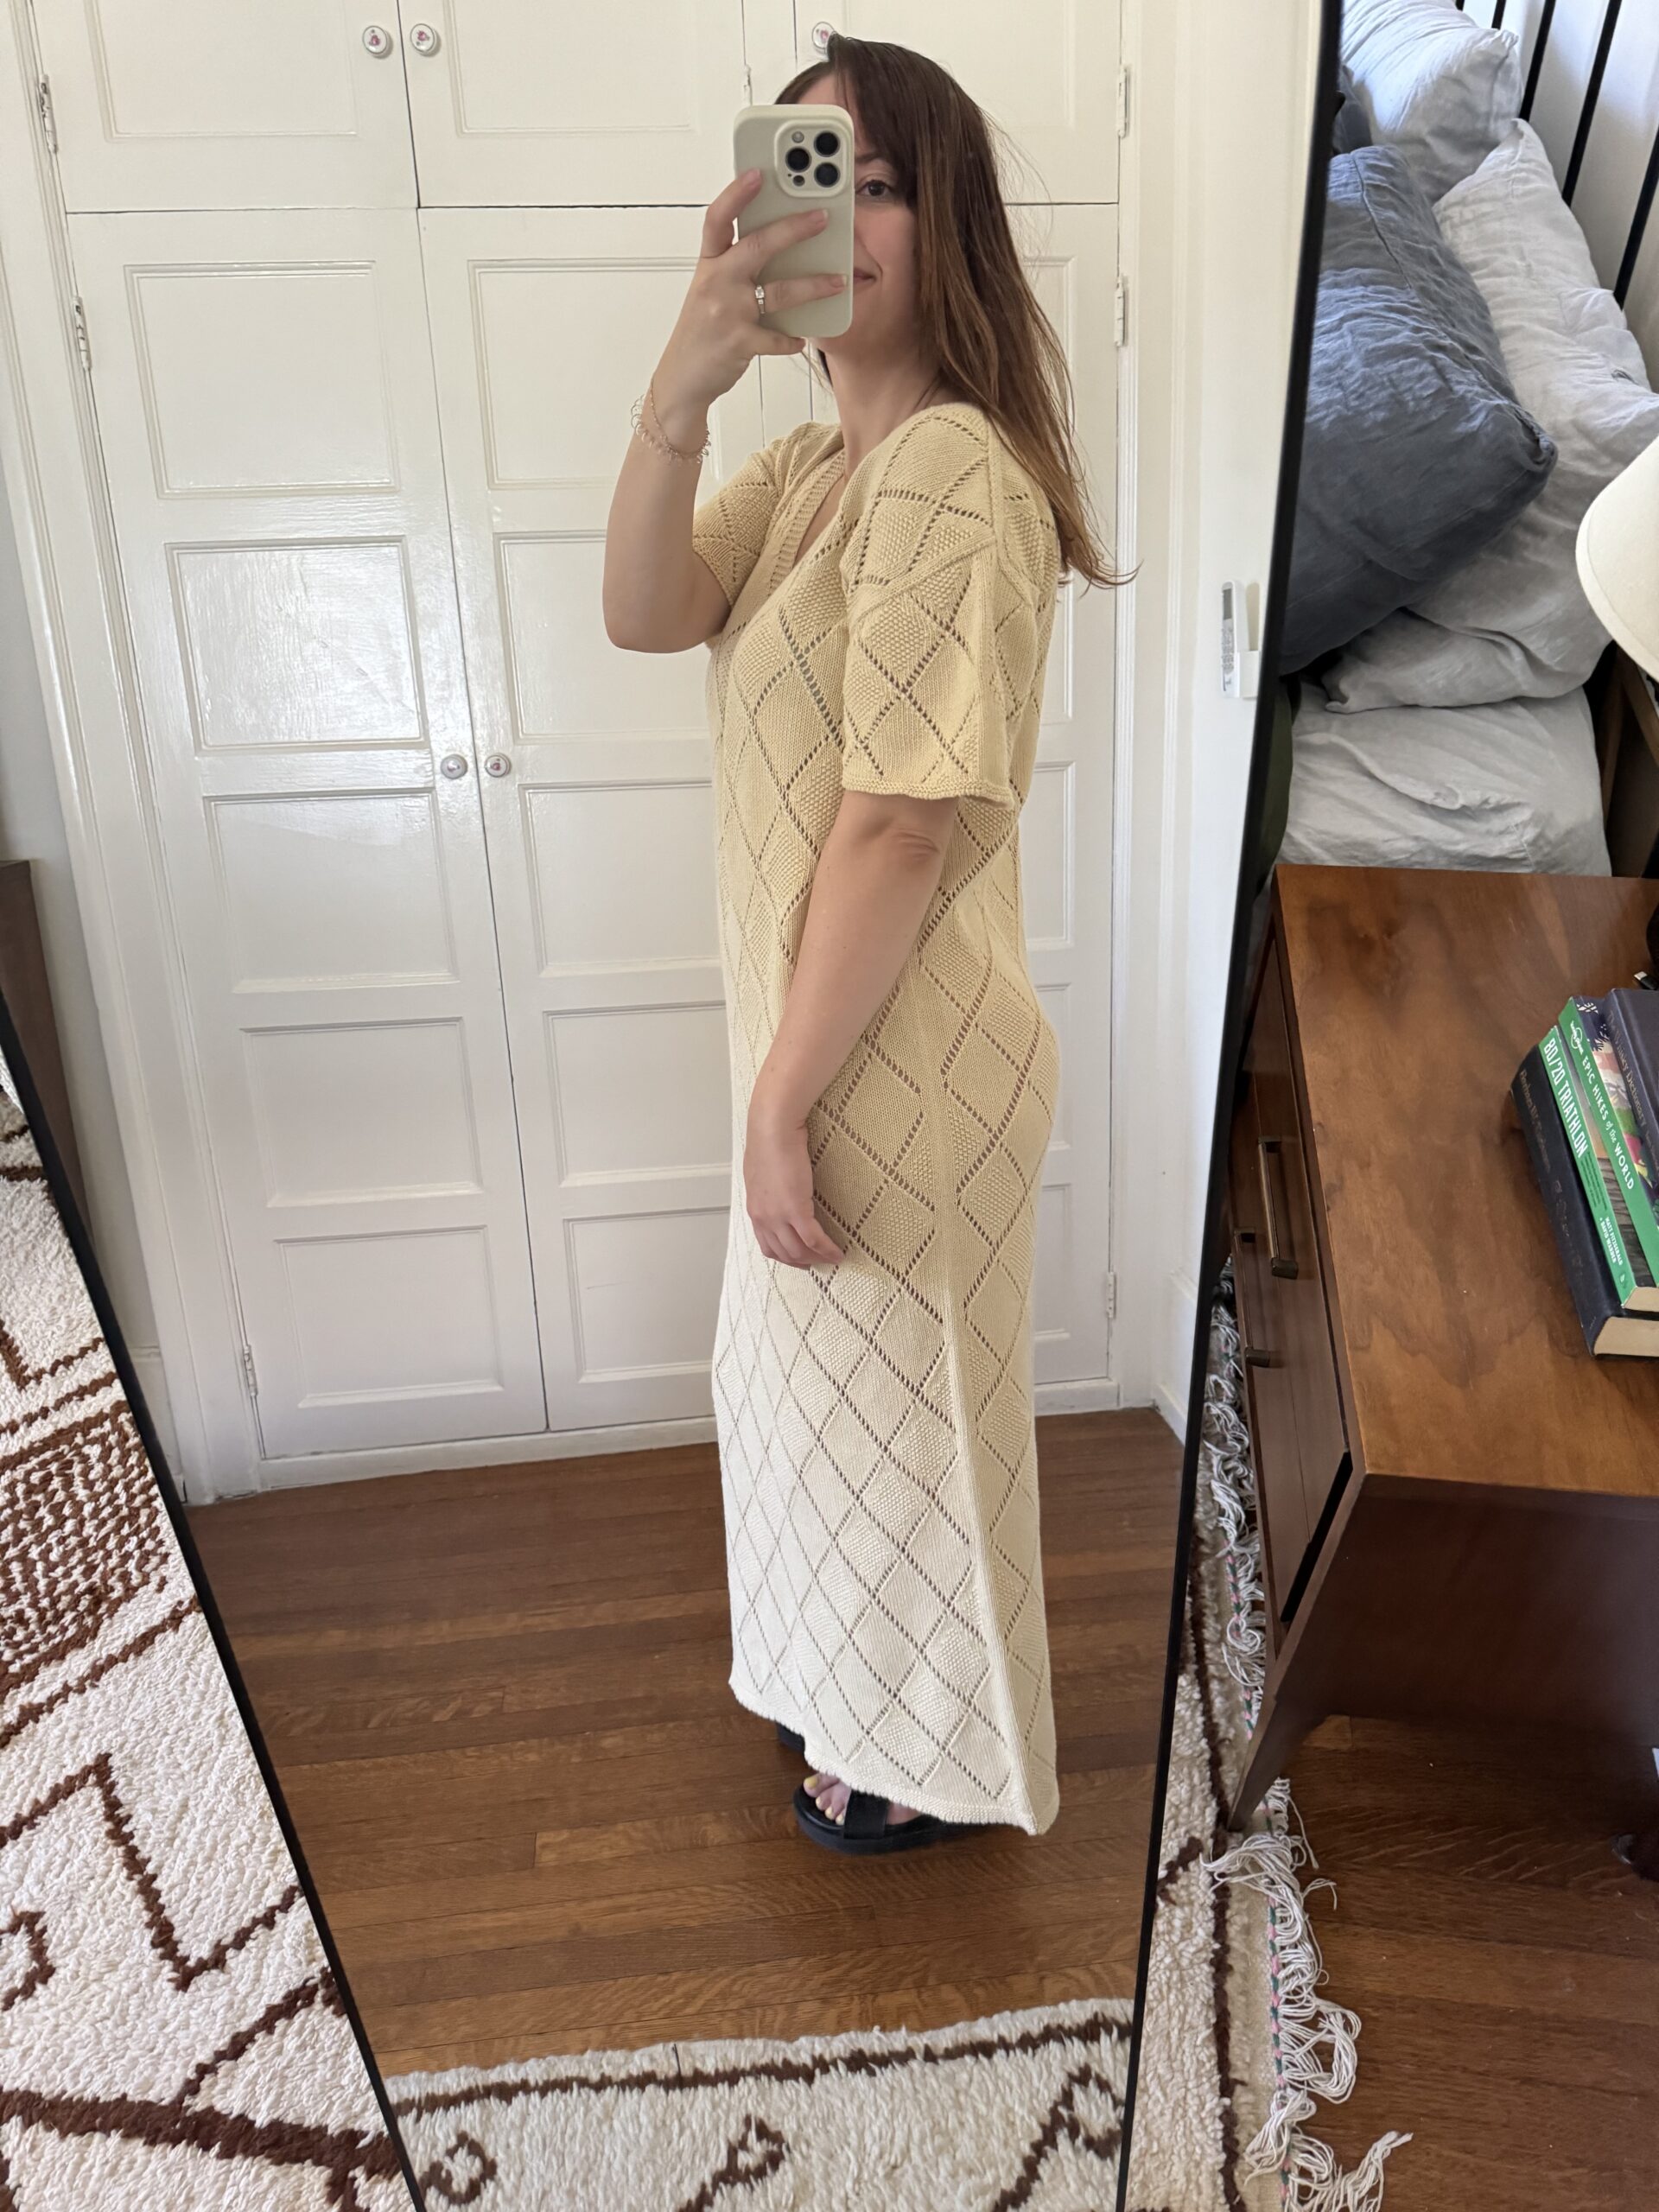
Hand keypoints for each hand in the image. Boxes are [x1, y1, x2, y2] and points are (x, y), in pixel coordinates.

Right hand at [650, 172, 848, 438]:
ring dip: (813, 285)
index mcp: (708, 265)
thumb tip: (778, 242)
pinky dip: (793, 340)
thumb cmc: (701, 331)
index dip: (737, 193)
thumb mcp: (710, 291)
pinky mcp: (739, 343)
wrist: (682, 378)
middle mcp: (715, 283)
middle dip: (794, 228)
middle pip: (757, 245)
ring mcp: (727, 313)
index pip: (717, 219)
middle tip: (823, 217)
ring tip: (838, 280)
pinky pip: (778, 338)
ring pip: (778, 292)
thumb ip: (736, 267)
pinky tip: (801, 339)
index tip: (759, 172)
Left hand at [743, 1092, 844, 1268]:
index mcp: (755, 1210)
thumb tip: (780, 1195)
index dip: (787, 1257)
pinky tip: (838, 1252)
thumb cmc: (769, 1142)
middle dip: (804, 1261)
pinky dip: (827, 1249)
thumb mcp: (763, 1174)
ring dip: (817, 1258)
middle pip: (784, 1253)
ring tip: (832, 1257)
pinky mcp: (795, 1209)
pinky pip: (813, 1238)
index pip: (769, 1246)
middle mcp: (763, 1218)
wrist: (772, 1129)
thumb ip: (770, 1191)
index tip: (802, 1259)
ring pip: (798, 1250)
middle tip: (821, 1262)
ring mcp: (777, 1216)